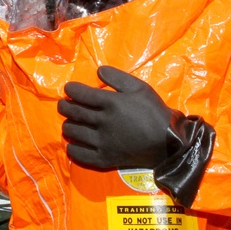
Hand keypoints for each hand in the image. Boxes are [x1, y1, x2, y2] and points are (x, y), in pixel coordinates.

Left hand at [58, 65, 174, 168]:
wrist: (167, 141)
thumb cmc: (153, 111)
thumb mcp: (139, 87)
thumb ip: (117, 77)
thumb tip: (98, 71)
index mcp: (111, 103)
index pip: (81, 94)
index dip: (70, 90)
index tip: (69, 89)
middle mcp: (103, 122)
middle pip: (73, 112)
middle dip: (64, 106)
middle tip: (64, 104)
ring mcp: (102, 142)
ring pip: (73, 132)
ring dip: (67, 124)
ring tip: (70, 121)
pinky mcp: (104, 158)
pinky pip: (79, 154)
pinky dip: (72, 147)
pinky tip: (74, 142)